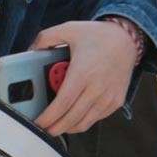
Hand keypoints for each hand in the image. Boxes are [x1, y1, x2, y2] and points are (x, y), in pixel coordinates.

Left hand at [30, 20, 135, 135]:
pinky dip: (82, 122)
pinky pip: (95, 119)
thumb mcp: (69, 29)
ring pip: (83, 124)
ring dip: (67, 128)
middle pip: (70, 119)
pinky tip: (73, 116)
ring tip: (56, 124)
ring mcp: (108, 97)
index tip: (37, 122)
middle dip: (53, 128)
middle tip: (42, 128)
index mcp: (82, 72)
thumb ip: (45, 38)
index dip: (47, 118)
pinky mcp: (115, 102)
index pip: (61, 105)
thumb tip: (28, 51)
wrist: (127, 39)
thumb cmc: (98, 35)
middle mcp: (96, 88)